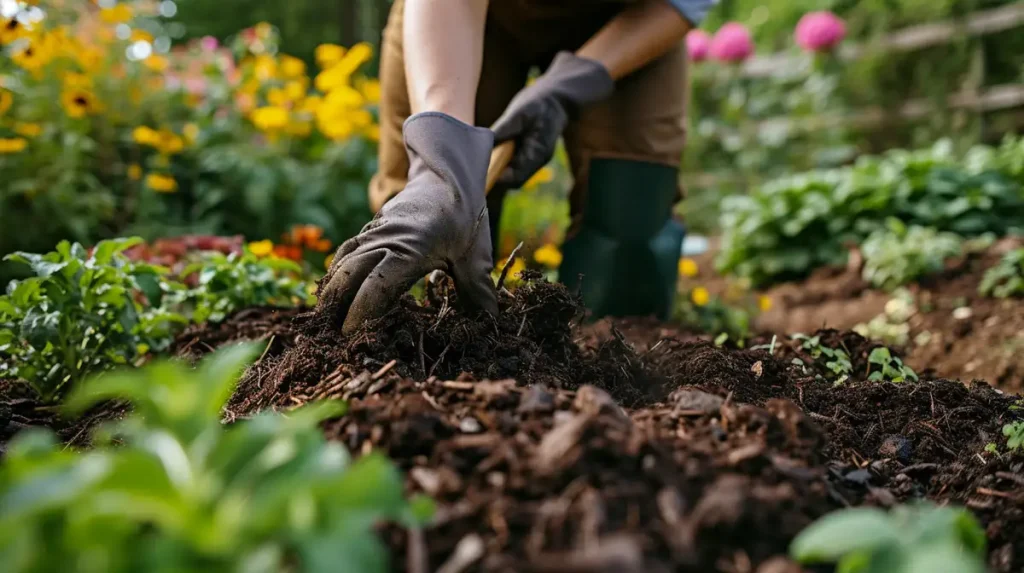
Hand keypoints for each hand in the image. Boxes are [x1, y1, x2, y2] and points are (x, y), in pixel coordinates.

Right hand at [319, 113, 497, 333]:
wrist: (447, 177)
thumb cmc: (464, 218)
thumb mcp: (475, 254)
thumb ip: (477, 290)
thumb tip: (491, 324)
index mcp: (412, 248)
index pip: (378, 284)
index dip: (361, 310)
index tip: (352, 334)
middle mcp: (386, 239)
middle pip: (350, 274)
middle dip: (336, 306)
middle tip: (332, 338)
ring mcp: (374, 233)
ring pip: (343, 263)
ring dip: (331, 291)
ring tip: (325, 322)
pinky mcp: (369, 231)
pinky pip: (345, 253)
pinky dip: (335, 274)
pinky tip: (330, 295)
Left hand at [491, 51, 613, 188]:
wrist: (557, 98)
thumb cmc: (540, 103)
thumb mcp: (520, 112)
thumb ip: (503, 129)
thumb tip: (483, 143)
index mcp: (538, 154)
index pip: (516, 178)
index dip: (497, 177)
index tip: (480, 167)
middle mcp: (537, 161)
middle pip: (513, 179)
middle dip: (495, 173)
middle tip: (478, 161)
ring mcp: (534, 158)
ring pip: (511, 172)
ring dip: (497, 165)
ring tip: (484, 152)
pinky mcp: (528, 153)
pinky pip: (512, 163)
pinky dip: (501, 158)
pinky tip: (493, 147)